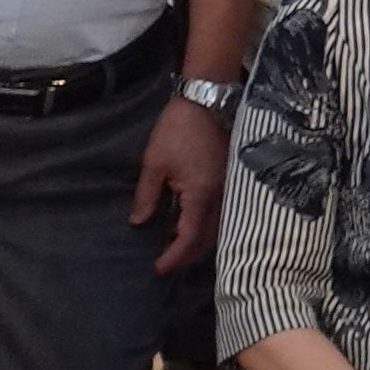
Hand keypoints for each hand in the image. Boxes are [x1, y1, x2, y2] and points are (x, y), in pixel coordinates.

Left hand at [133, 94, 229, 272]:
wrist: (206, 102)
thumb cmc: (177, 131)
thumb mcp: (153, 163)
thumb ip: (147, 196)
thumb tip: (139, 222)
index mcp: (200, 195)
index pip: (189, 238)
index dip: (174, 256)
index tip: (158, 268)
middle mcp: (220, 196)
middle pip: (208, 239)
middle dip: (188, 256)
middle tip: (167, 263)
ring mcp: (229, 188)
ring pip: (218, 228)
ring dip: (199, 242)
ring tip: (178, 247)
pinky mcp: (230, 179)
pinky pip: (221, 213)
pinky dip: (207, 227)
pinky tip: (192, 224)